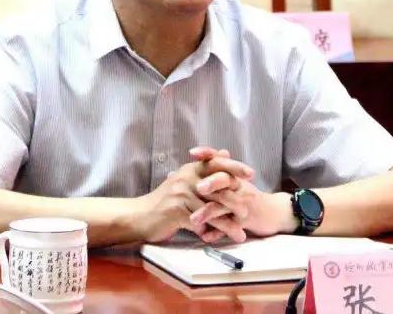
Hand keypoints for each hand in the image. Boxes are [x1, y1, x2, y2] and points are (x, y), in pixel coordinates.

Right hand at [132, 154, 253, 242]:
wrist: (140, 216)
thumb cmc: (165, 201)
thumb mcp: (184, 182)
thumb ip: (204, 170)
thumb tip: (225, 152)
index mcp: (190, 169)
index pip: (215, 162)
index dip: (234, 167)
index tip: (251, 173)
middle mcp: (186, 177)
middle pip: (218, 184)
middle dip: (237, 196)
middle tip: (252, 205)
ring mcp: (181, 193)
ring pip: (212, 207)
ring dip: (229, 221)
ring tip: (242, 230)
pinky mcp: (177, 211)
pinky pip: (201, 222)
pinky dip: (214, 231)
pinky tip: (223, 239)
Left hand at [189, 147, 294, 241]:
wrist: (274, 212)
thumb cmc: (247, 197)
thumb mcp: (233, 182)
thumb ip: (213, 173)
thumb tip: (189, 165)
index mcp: (233, 175)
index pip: (220, 160)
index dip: (207, 155)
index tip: (192, 153)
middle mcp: (239, 186)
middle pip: (225, 180)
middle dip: (211, 183)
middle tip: (198, 187)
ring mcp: (243, 203)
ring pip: (226, 206)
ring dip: (209, 213)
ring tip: (193, 219)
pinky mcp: (247, 221)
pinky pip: (231, 227)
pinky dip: (218, 233)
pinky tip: (206, 237)